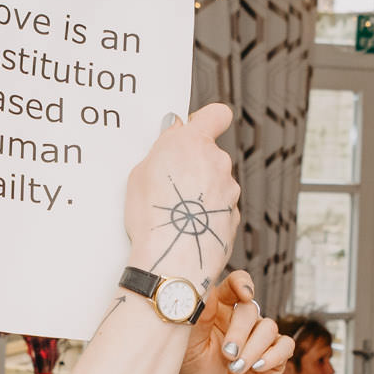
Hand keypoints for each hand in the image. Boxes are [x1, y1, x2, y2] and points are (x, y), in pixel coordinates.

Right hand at [123, 103, 240, 291]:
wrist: (172, 259)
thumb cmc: (152, 216)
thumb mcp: (141, 171)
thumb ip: (164, 149)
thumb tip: (173, 139)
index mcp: (193, 143)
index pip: (216, 114)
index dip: (207, 120)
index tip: (196, 128)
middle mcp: (218, 161)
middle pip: (210, 154)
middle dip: (195, 165)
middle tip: (170, 184)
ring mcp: (229, 189)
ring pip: (215, 183)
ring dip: (201, 192)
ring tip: (177, 212)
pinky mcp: (233, 215)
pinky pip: (218, 208)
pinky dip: (206, 214)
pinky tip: (187, 228)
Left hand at [176, 271, 290, 373]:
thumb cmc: (197, 372)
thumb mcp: (190, 347)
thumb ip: (197, 320)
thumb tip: (204, 293)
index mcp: (220, 310)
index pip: (235, 285)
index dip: (242, 284)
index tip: (244, 294)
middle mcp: (243, 320)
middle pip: (251, 309)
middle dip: (240, 333)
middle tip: (228, 354)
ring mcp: (261, 337)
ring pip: (269, 327)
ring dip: (252, 349)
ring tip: (236, 368)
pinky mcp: (276, 355)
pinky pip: (285, 345)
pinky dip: (272, 356)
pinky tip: (257, 368)